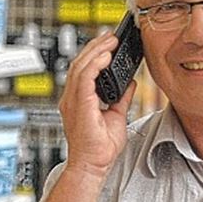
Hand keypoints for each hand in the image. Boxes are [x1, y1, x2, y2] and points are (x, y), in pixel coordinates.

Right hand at [58, 32, 136, 180]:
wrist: (93, 165)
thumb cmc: (100, 148)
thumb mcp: (117, 115)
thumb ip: (122, 97)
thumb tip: (130, 83)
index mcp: (79, 100)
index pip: (84, 69)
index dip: (96, 54)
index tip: (110, 43)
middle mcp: (72, 98)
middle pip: (80, 63)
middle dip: (96, 47)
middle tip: (111, 36)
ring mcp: (72, 101)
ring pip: (80, 66)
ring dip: (97, 51)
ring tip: (110, 41)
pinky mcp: (78, 106)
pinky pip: (84, 78)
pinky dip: (95, 65)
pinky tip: (106, 56)